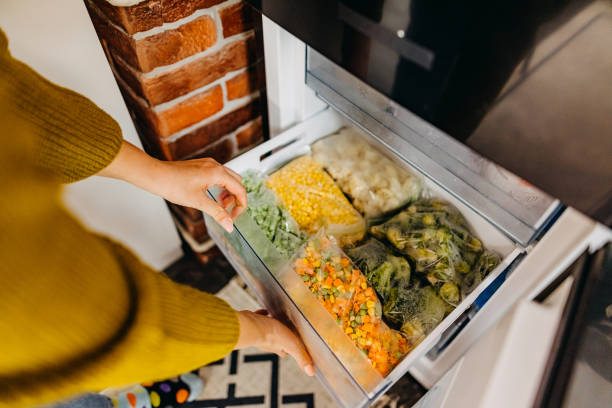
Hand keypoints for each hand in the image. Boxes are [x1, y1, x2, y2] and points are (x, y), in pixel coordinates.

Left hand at [99, 142, 246, 232]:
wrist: (156, 176)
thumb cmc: (173, 185)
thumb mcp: (198, 202)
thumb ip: (217, 213)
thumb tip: (229, 226)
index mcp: (217, 173)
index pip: (240, 189)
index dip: (241, 205)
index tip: (234, 217)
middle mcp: (215, 166)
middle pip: (237, 182)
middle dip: (235, 198)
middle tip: (226, 211)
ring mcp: (208, 164)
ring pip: (228, 178)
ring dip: (227, 193)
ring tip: (217, 206)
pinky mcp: (201, 166)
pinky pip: (218, 175)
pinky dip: (219, 187)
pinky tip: (210, 196)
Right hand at [235, 310, 314, 375]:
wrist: (251, 324)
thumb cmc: (271, 335)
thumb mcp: (292, 346)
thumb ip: (302, 358)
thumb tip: (311, 372)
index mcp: (278, 347)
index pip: (285, 352)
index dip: (290, 350)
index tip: (295, 347)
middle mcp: (268, 341)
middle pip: (276, 341)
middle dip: (281, 336)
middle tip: (288, 329)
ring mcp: (259, 331)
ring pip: (267, 329)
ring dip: (272, 325)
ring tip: (278, 318)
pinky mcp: (254, 321)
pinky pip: (259, 318)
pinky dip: (262, 315)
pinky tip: (266, 311)